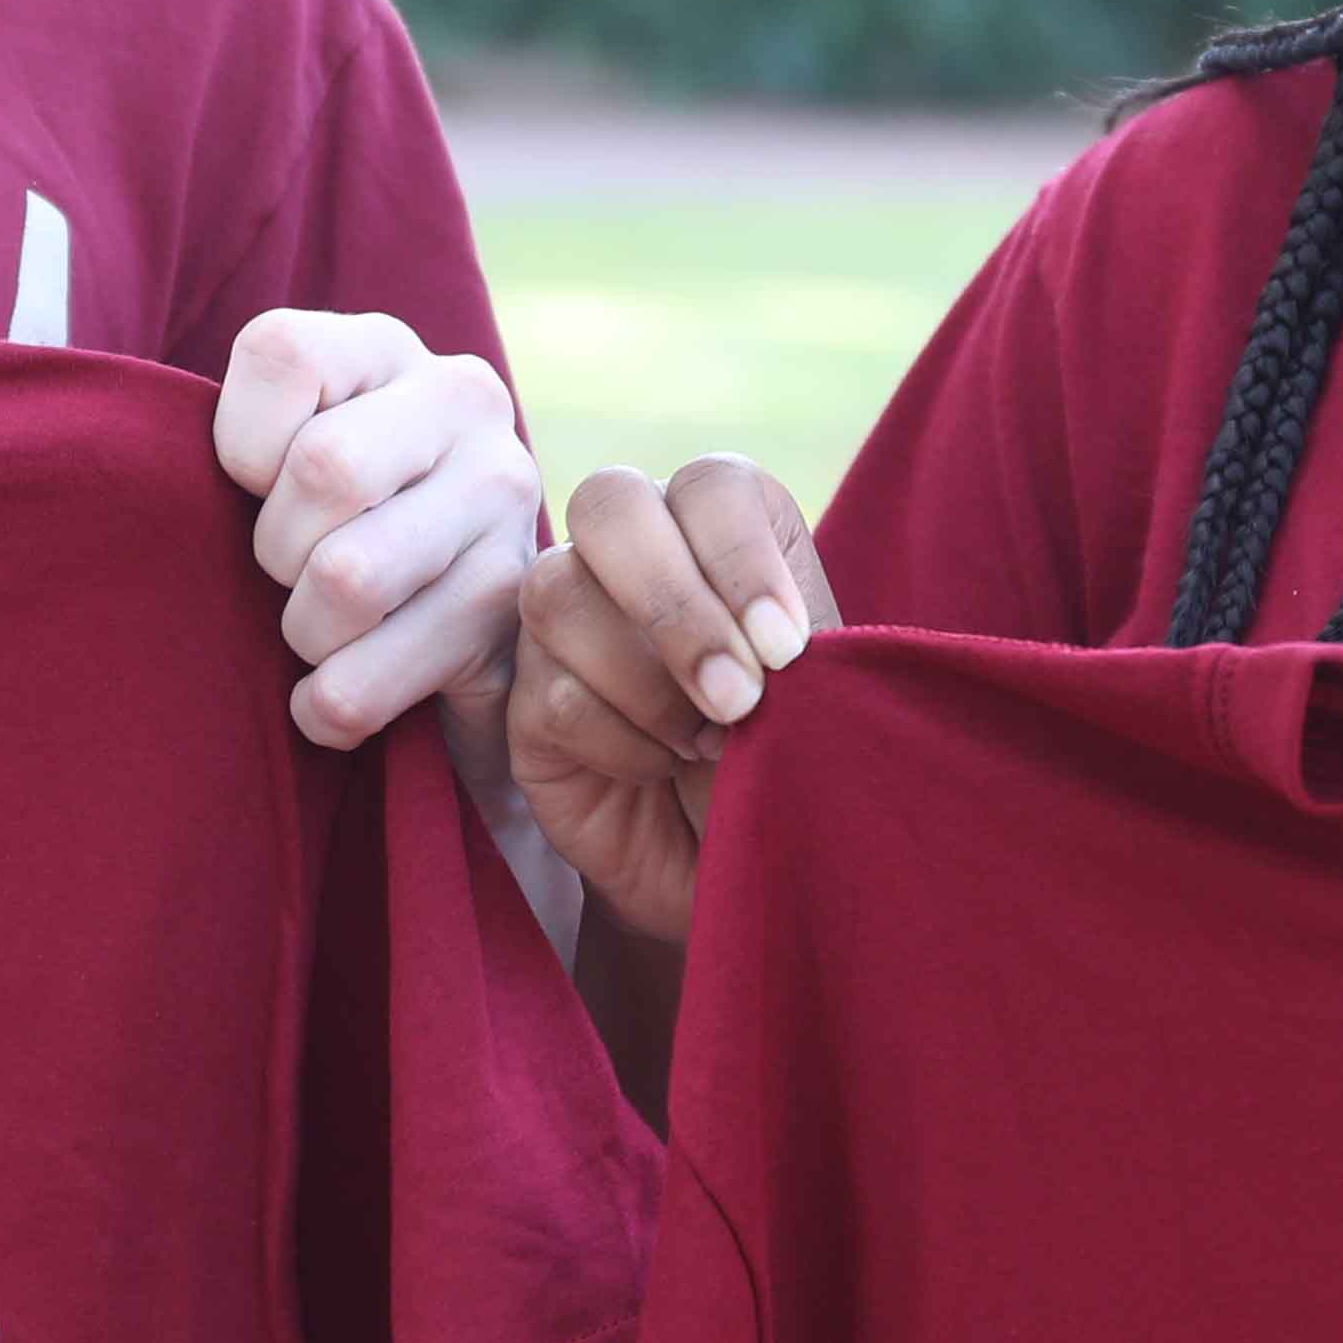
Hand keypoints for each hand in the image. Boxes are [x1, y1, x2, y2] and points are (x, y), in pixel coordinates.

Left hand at [215, 309, 541, 755]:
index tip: (256, 488)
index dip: (241, 445)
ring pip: (350, 578)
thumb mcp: (287, 453)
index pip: (282, 354)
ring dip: (306, 633)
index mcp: (383, 346)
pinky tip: (334, 695)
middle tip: (286, 576)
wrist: (458, 628)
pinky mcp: (512, 599)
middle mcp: (462, 398)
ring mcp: (504, 492)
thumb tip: (153, 491)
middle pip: (325, 468)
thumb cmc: (330, 530)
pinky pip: (371, 675)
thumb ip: (245, 444)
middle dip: (277, 550)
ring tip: (318, 632)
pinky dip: (328, 706)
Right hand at [507, 456, 835, 950]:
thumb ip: (791, 647)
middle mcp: (631, 553)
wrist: (743, 858)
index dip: (743, 557)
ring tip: (706, 742)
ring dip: (649, 681)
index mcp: (717, 527)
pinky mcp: (526, 700)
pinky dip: (625, 741)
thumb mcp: (816, 694)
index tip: (786, 649)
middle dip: (675, 603)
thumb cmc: (787, 757)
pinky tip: (662, 768)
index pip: (709, 484)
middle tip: (739, 697)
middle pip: (607, 502)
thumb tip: (761, 641)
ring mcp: (564, 622)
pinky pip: (554, 695)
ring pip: (559, 593)